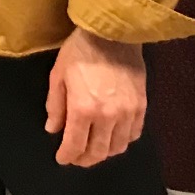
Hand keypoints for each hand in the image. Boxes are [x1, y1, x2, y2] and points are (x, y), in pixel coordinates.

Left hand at [46, 28, 146, 166]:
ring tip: (94, 150)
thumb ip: (55, 106)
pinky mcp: (141, 107)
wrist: (112, 35)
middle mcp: (108, 116)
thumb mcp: (58, 76)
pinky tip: (113, 138)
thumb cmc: (80, 52)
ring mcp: (127, 113)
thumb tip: (53, 129)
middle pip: (98, 151)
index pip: (75, 144)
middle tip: (77, 159)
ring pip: (118, 147)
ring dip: (104, 153)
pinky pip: (134, 134)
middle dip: (85, 159)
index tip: (62, 159)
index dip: (68, 156)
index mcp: (83, 108)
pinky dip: (122, 141)